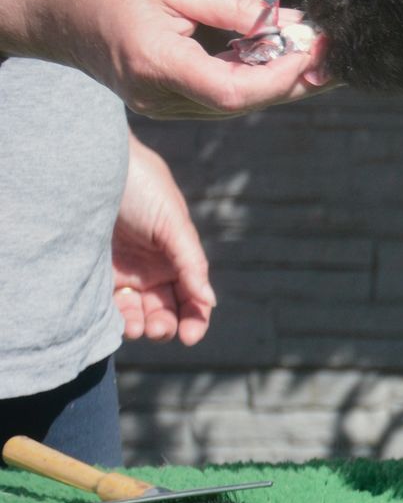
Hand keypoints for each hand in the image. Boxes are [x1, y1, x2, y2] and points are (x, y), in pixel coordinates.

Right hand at [0, 0, 332, 117]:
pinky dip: (253, 77)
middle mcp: (159, 96)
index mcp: (158, 66)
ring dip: (280, 82)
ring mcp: (159, 101)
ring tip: (318, 55)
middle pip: (243, 103)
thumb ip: (230, 5)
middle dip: (296, 81)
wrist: (45, 0)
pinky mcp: (162, 95)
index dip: (282, 75)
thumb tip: (285, 20)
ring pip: (235, 103)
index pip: (235, 90)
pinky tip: (278, 54)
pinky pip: (218, 95)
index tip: (315, 47)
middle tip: (337, 57)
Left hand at [111, 134, 213, 344]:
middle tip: (160, 329)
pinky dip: (115, 320)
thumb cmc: (141, 186)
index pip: (193, 296)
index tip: (191, 336)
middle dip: (167, 325)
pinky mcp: (93, 274)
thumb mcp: (173, 222)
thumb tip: (209, 301)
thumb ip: (191, 262)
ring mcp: (123, 272)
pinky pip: (107, 306)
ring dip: (142, 326)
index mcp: (177, 257)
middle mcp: (152, 269)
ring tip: (138, 328)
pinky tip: (119, 323)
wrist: (92, 167)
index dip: (196, 318)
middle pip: (165, 310)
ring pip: (137, 313)